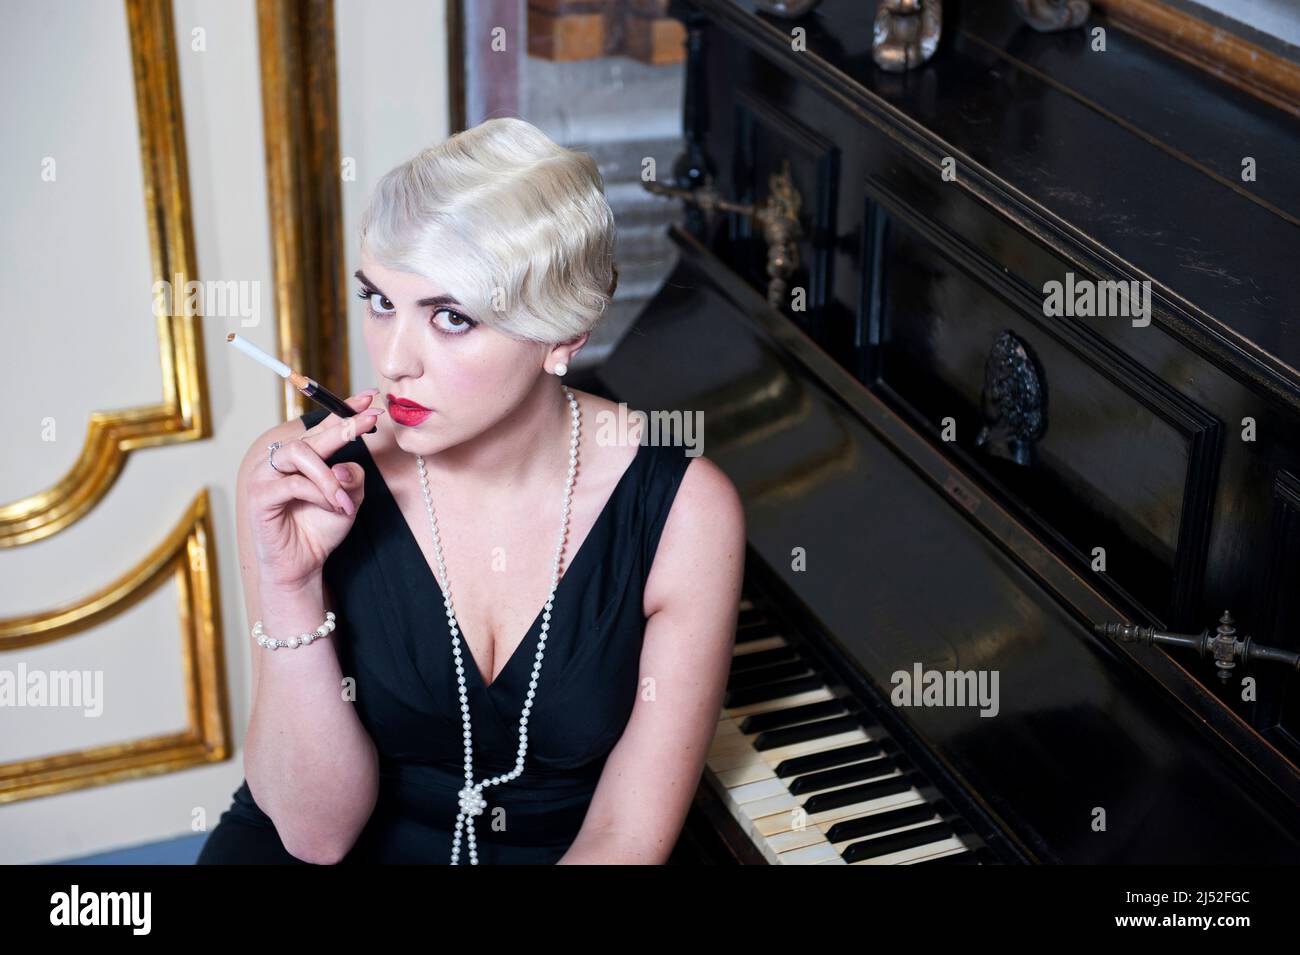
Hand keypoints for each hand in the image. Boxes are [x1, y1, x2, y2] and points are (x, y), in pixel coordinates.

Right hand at [246, 390, 385, 591]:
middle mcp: (282, 461)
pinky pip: (293, 484)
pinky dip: (319, 494)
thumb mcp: (349, 500)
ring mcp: (267, 475)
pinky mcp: (260, 496)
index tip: (371, 399)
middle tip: (369, 422)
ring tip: (345, 500)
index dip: (345, 411)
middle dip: (344, 427)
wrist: (302, 564)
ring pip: (300, 454)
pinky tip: (333, 507)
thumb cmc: (321, 530)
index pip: (324, 427)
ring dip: (329, 476)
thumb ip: (352, 478)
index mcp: (304, 458)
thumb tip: (344, 465)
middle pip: (312, 436)